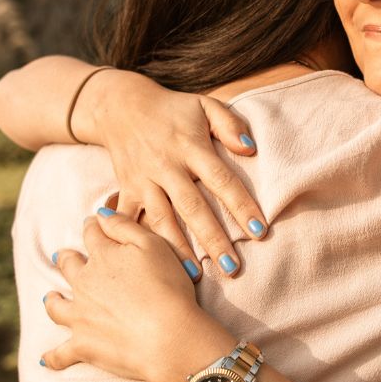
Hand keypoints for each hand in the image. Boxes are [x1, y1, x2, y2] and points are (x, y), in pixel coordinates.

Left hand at [40, 208, 235, 381]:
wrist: (169, 337)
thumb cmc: (168, 288)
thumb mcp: (154, 245)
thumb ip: (124, 226)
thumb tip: (100, 213)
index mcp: (102, 256)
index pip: (92, 233)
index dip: (93, 226)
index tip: (93, 224)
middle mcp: (84, 283)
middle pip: (68, 266)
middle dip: (67, 259)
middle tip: (65, 257)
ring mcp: (79, 316)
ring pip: (56, 305)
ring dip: (53, 300)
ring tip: (51, 298)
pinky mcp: (82, 346)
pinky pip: (60, 354)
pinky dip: (53, 357)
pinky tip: (45, 360)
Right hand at [81, 69, 269, 275]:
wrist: (121, 107)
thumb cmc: (173, 110)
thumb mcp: (204, 105)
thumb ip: (229, 124)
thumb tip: (250, 148)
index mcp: (190, 146)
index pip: (221, 179)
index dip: (240, 205)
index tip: (259, 231)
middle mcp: (166, 166)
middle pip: (192, 207)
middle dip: (213, 239)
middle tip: (232, 267)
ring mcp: (143, 180)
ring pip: (161, 220)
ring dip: (178, 249)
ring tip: (196, 276)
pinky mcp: (125, 190)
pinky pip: (131, 220)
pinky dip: (139, 242)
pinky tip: (151, 264)